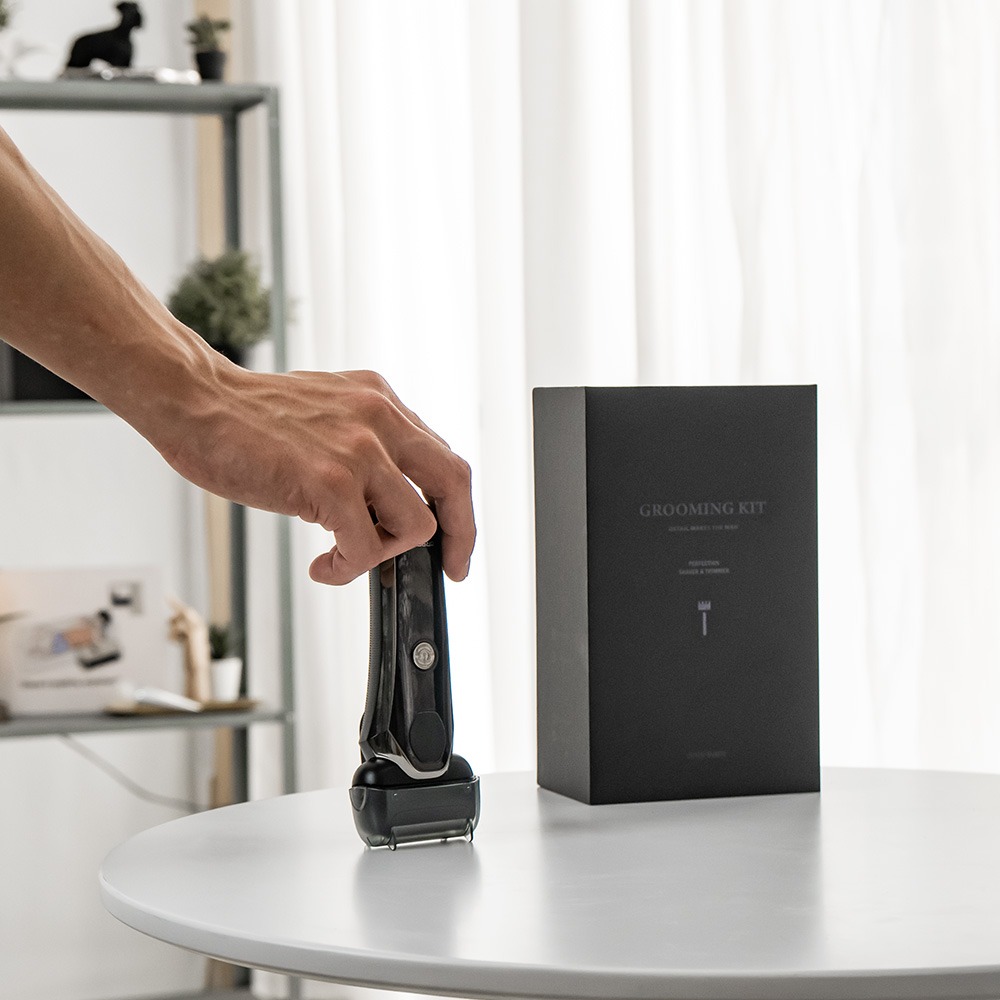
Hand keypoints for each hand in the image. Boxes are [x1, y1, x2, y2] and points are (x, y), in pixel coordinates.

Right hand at [161, 365, 475, 584]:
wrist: (194, 401)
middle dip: (461, 536)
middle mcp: (380, 418)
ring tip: (345, 556)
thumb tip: (389, 498)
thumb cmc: (248, 416)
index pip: (443, 457)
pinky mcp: (329, 481)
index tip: (454, 539)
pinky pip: (365, 546)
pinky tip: (322, 566)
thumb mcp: (327, 412)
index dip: (456, 506)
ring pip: (416, 524)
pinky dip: (348, 569)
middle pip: (454, 482)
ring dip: (384, 553)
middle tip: (449, 569)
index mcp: (381, 401)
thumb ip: (366, 443)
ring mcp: (358, 449)